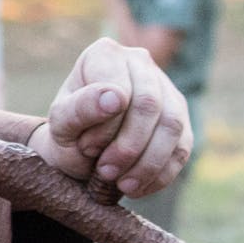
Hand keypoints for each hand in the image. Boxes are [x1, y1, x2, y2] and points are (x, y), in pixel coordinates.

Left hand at [27, 37, 191, 197]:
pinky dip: (161, 173)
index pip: (119, 89)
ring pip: (172, 125)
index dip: (106, 126)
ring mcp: (166, 89)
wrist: (80, 153)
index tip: (86, 147)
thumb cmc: (68, 132)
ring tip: (122, 185)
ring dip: (147, 163)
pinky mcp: (181, 119)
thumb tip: (116, 98)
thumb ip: (79, 108)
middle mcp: (140, 63)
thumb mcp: (60, 124)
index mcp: (105, 54)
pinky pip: (183, 147)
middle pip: (150, 105)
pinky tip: (138, 187)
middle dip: (128, 147)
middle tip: (106, 172)